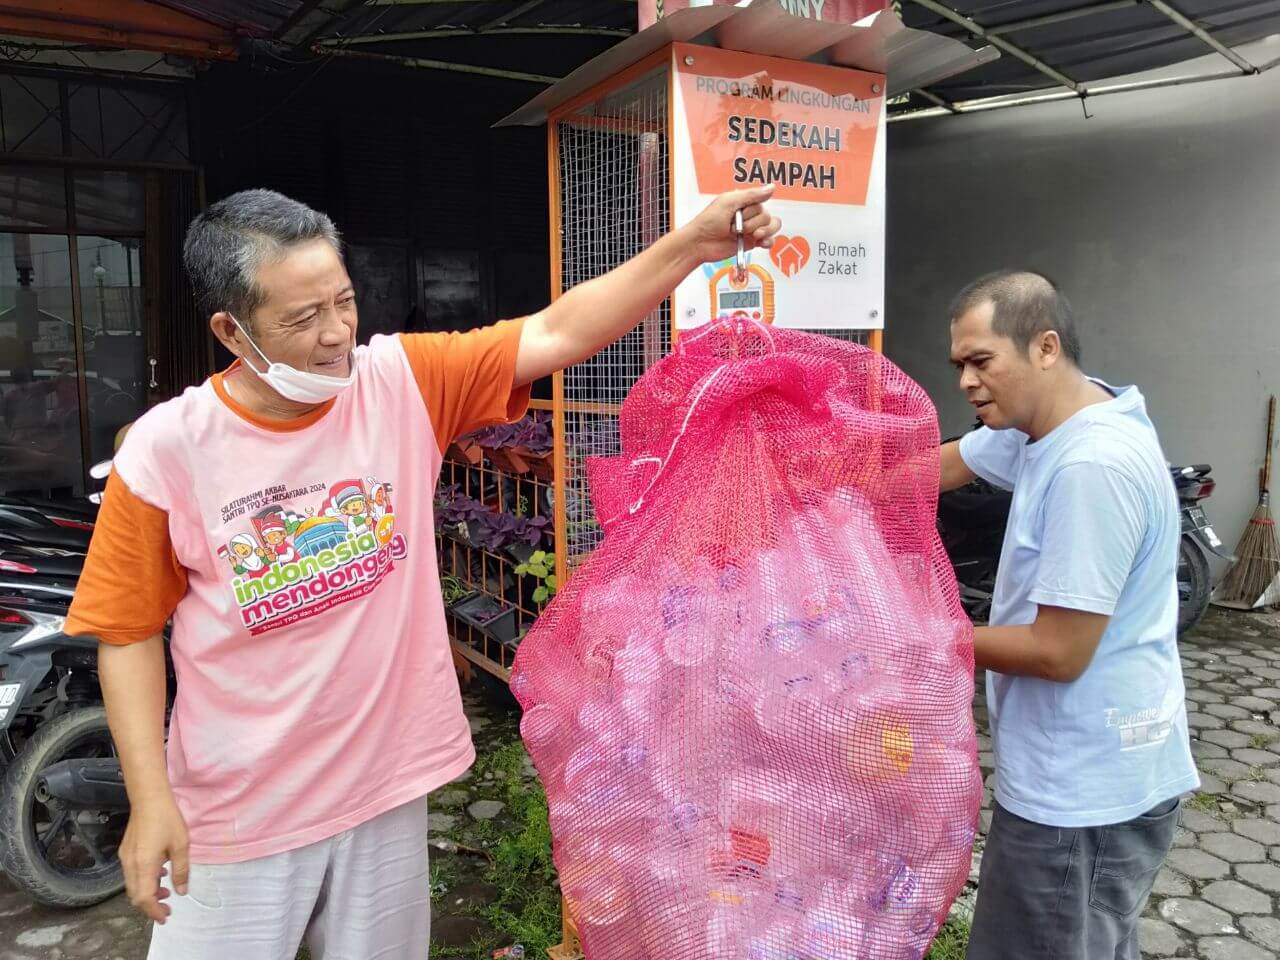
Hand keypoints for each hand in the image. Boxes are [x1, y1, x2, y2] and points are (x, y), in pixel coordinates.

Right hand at [120, 793, 188, 922]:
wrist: (149, 798)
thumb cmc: (168, 820)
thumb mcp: (181, 845)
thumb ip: (181, 870)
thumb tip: (182, 891)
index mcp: (144, 866)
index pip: (145, 898)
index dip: (154, 911)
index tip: (165, 917)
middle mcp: (130, 865)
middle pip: (136, 895)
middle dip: (151, 905)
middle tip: (168, 907)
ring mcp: (125, 858)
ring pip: (133, 886)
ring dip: (148, 892)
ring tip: (166, 890)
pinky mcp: (125, 852)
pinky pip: (132, 874)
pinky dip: (144, 881)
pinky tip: (159, 872)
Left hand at [680, 185, 781, 265]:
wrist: (700, 243)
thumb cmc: (708, 221)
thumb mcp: (729, 202)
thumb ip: (752, 195)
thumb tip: (772, 187)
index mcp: (743, 202)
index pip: (761, 204)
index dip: (751, 211)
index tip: (737, 214)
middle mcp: (749, 214)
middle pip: (767, 217)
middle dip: (752, 224)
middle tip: (735, 228)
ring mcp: (751, 229)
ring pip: (772, 227)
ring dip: (764, 232)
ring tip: (753, 236)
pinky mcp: (751, 243)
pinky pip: (769, 240)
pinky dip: (768, 241)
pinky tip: (762, 242)